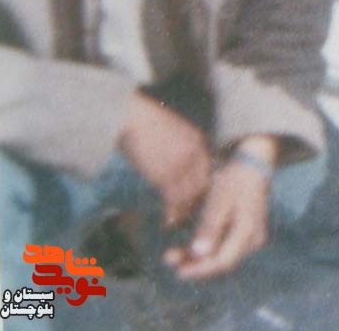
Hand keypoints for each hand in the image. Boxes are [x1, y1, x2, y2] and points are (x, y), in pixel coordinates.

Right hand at [118, 94, 211, 227]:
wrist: (131, 117)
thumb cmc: (144, 122)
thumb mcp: (171, 131)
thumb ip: (179, 146)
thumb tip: (174, 162)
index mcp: (197, 141)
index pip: (207, 169)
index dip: (202, 186)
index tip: (196, 198)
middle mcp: (194, 154)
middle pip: (201, 184)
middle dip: (196, 201)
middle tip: (189, 215)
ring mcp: (181, 166)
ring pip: (189, 195)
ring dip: (184, 211)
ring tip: (177, 222)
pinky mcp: (165, 175)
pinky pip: (173, 200)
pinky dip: (172, 213)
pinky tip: (167, 221)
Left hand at [163, 135, 276, 280]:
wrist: (253, 165)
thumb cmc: (235, 180)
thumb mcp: (220, 201)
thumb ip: (210, 228)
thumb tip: (199, 254)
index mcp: (248, 232)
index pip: (223, 261)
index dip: (199, 270)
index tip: (177, 272)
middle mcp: (252, 240)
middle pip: (222, 261)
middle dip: (195, 264)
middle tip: (169, 260)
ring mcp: (250, 238)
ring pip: (221, 256)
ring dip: (198, 259)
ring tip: (173, 255)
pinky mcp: (244, 234)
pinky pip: (224, 248)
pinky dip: (206, 250)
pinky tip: (188, 249)